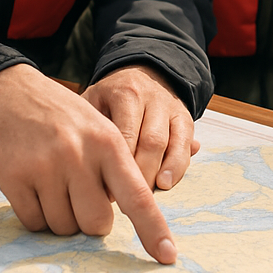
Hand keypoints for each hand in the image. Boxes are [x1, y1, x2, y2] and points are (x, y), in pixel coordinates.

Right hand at [0, 64, 177, 261]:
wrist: (9, 94)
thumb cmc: (63, 117)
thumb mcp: (99, 127)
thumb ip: (117, 167)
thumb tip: (137, 211)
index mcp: (108, 143)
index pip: (137, 196)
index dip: (153, 229)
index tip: (167, 256)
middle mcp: (79, 156)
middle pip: (97, 224)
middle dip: (91, 220)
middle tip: (80, 195)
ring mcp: (45, 168)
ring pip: (64, 228)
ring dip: (61, 218)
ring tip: (54, 184)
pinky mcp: (14, 179)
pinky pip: (34, 224)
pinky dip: (36, 216)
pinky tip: (34, 188)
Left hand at [82, 64, 198, 190]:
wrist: (141, 72)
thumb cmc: (108, 98)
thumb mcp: (92, 102)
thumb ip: (89, 130)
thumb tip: (88, 174)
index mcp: (125, 93)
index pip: (123, 133)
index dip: (115, 165)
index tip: (102, 190)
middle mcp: (151, 98)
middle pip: (149, 141)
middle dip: (139, 174)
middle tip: (123, 199)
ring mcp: (171, 108)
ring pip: (170, 144)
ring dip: (160, 172)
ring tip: (147, 195)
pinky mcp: (185, 117)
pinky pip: (185, 145)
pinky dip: (178, 166)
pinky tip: (167, 183)